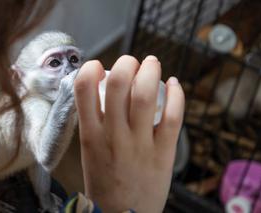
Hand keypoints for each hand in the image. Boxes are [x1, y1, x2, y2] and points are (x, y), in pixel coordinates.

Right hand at [74, 55, 184, 212]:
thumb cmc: (104, 183)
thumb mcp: (89, 151)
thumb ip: (95, 122)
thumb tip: (103, 92)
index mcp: (91, 135)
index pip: (83, 89)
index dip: (90, 68)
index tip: (98, 66)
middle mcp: (113, 135)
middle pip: (119, 83)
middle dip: (126, 63)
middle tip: (131, 62)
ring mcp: (139, 143)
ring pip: (145, 95)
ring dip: (150, 71)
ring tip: (152, 63)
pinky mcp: (163, 152)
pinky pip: (172, 116)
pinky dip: (176, 94)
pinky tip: (174, 84)